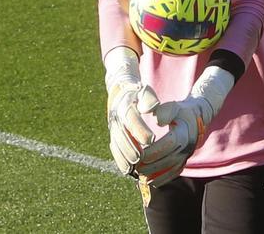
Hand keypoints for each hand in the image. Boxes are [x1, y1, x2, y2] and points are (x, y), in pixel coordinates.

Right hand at [104, 47, 156, 175]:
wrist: (122, 93)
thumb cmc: (139, 95)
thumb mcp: (145, 93)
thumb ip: (148, 99)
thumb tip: (151, 107)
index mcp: (125, 105)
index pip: (130, 118)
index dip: (140, 129)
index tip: (151, 139)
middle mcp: (115, 117)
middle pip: (121, 134)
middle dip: (130, 147)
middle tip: (140, 158)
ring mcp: (113, 127)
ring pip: (116, 143)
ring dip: (123, 156)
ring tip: (133, 167)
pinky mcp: (113, 135)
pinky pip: (114, 148)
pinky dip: (120, 160)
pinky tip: (127, 170)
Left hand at [135, 66, 233, 186]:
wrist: (194, 120)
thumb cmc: (179, 112)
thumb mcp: (172, 107)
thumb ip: (164, 111)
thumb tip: (156, 119)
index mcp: (185, 132)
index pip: (170, 144)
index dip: (155, 150)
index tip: (140, 153)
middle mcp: (187, 147)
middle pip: (169, 159)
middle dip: (151, 164)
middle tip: (135, 166)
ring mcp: (186, 156)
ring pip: (170, 169)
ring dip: (154, 173)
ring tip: (138, 173)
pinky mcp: (183, 162)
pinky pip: (173, 174)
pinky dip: (161, 179)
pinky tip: (148, 180)